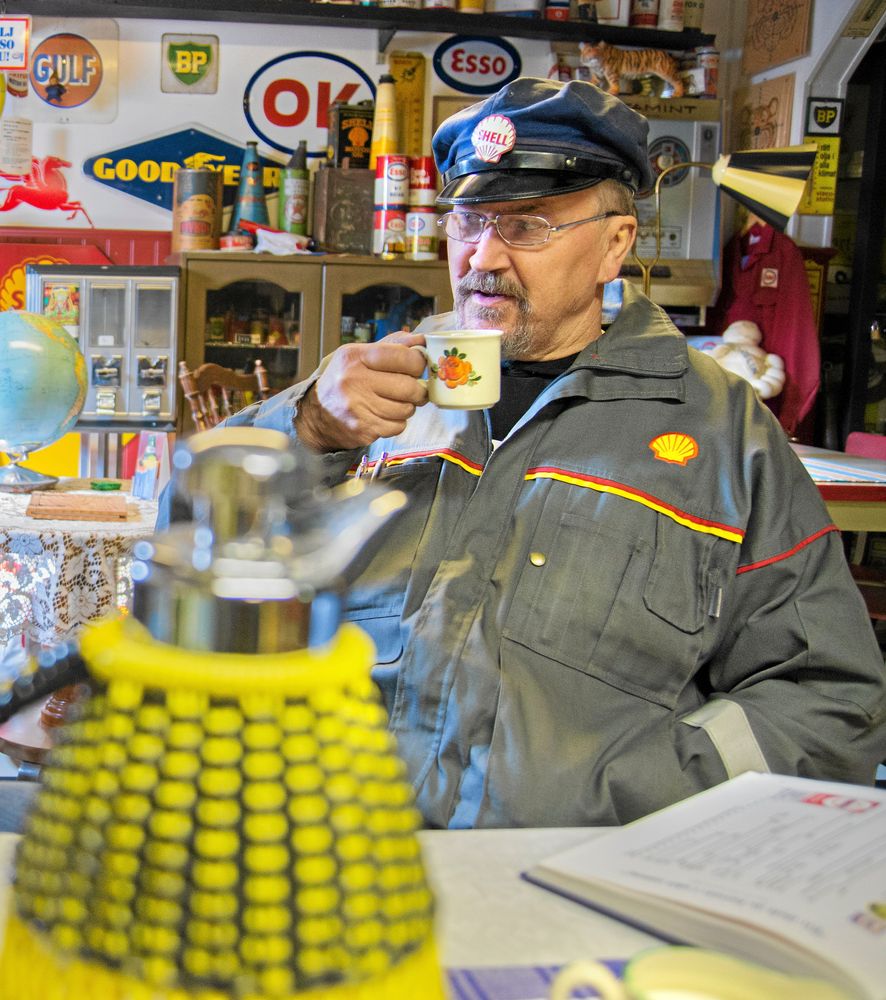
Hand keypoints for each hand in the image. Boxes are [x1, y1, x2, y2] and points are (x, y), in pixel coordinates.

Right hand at [296, 330, 427, 450]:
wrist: (317, 414)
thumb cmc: (345, 380)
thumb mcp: (361, 354)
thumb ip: (393, 345)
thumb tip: (422, 341)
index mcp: (355, 357)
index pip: (403, 356)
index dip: (418, 362)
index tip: (417, 366)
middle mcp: (354, 381)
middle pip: (409, 387)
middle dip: (417, 390)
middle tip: (413, 389)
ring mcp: (358, 408)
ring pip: (406, 409)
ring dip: (407, 407)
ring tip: (394, 402)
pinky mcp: (363, 430)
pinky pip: (398, 427)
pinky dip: (396, 422)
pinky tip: (384, 415)